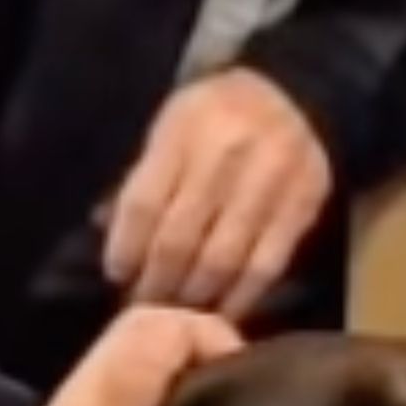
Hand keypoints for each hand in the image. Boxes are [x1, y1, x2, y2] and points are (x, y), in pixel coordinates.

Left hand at [103, 69, 332, 320]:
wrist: (293, 92)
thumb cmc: (215, 112)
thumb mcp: (169, 125)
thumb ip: (143, 176)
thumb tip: (104, 228)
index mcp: (182, 132)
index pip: (143, 204)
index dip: (125, 249)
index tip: (117, 275)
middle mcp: (226, 156)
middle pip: (180, 239)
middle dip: (156, 282)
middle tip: (144, 306)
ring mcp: (268, 183)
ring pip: (223, 259)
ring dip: (194, 296)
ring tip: (179, 312)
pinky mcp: (301, 206)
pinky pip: (266, 265)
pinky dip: (242, 297)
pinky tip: (224, 312)